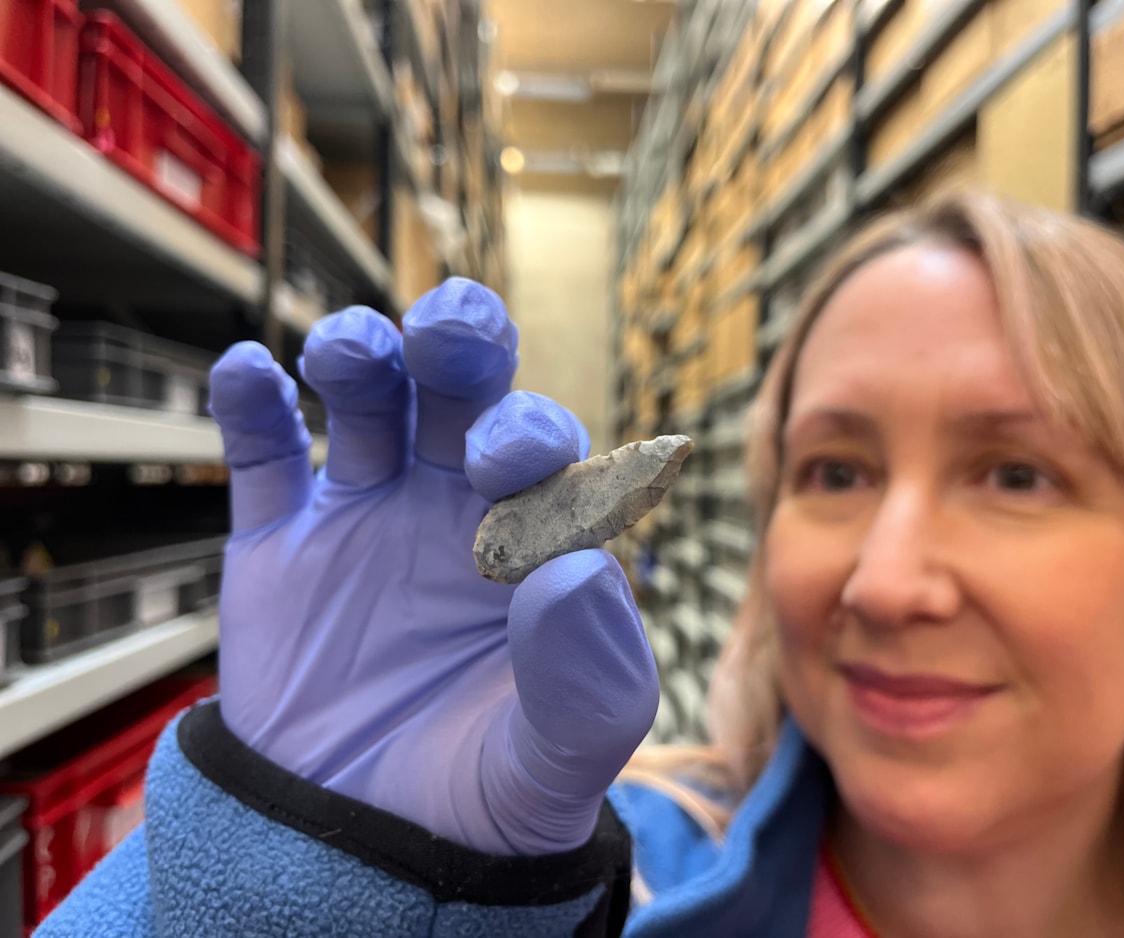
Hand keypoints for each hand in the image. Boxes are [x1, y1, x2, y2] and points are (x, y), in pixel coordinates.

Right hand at [207, 279, 658, 854]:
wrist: (360, 854)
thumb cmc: (481, 802)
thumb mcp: (557, 763)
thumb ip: (587, 677)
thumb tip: (578, 570)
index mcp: (535, 546)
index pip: (549, 459)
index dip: (530, 439)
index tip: (500, 467)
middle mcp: (457, 513)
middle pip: (465, 396)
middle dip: (463, 348)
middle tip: (448, 332)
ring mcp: (368, 521)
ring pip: (369, 406)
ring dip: (362, 358)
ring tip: (349, 354)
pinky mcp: (282, 546)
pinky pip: (264, 460)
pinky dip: (252, 410)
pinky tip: (249, 373)